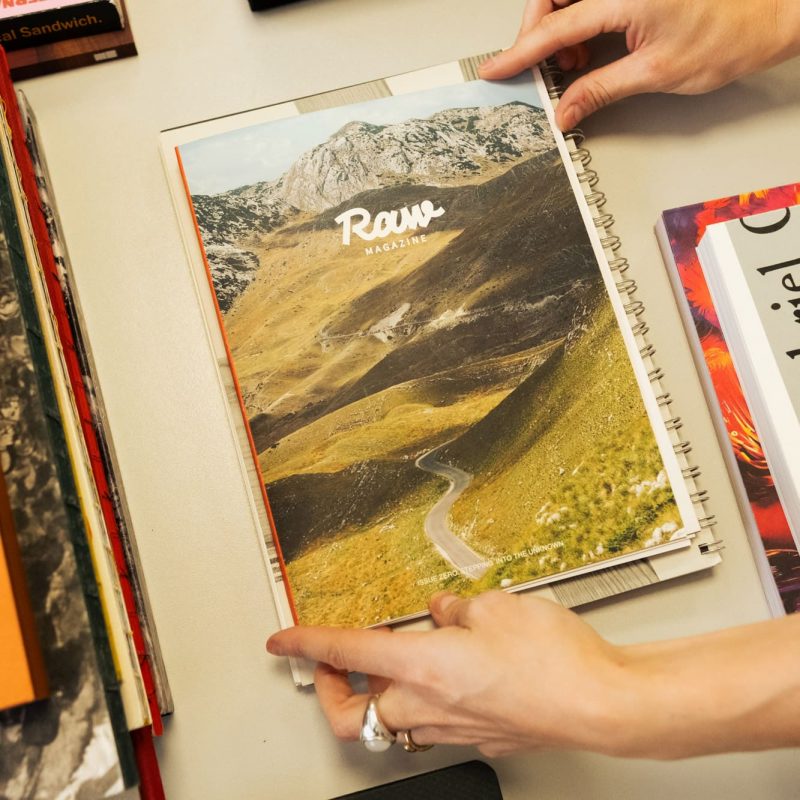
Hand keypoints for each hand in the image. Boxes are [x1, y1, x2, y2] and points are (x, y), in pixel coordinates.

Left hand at [267, 591, 799, 757]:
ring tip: (399, 656)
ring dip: (382, 691)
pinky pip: (432, 722)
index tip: (282, 641)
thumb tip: (444, 612)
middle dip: (336, 684)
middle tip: (338, 659)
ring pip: (392, 719)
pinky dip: (424, 699)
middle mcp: (428, 705)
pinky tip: (449, 671)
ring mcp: (452, 728)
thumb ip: (456, 609)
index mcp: (421, 665)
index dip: (305, 644)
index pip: (344, 652)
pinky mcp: (479, 736)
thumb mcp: (494, 605)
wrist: (602, 702)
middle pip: (354, 708)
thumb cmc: (554, 657)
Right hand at [479, 0, 799, 129]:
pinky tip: (588, 49)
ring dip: (559, 28)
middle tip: (542, 71)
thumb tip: (565, 110)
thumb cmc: (728, 35)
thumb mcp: (655, 73)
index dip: (521, 53)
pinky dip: (580, 21)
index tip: (496, 69)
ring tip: (573, 66)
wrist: (770, 14)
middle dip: (539, 33)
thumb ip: (600, 90)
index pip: (557, 27)